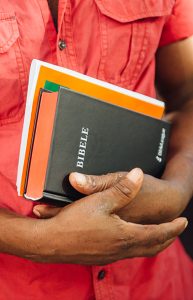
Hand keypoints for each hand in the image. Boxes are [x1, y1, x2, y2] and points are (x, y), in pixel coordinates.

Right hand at [32, 169, 187, 263]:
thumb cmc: (75, 223)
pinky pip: (126, 254)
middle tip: (175, 232)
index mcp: (125, 234)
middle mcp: (120, 248)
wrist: (50, 243)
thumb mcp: (100, 200)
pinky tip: (128, 241)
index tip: (183, 223)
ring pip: (139, 252)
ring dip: (152, 244)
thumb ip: (121, 189)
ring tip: (157, 237)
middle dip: (166, 239)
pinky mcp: (99, 256)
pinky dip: (137, 247)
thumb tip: (137, 174)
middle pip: (152, 247)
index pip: (157, 233)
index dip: (172, 228)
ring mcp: (109, 255)